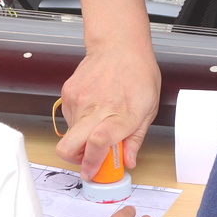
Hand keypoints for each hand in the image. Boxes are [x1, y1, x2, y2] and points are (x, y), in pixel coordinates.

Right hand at [56, 42, 160, 179]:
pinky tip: (93, 110)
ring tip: (99, 124)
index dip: (92, 163)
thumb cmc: (138, 73)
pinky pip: (68, 119)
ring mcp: (79, 101)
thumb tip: (129, 160)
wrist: (118, 45)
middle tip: (89, 158)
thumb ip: (136, 138)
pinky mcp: (68, 93)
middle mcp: (96, 108)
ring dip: (82, 138)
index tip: (93, 172)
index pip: (99, 142)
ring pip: (69, 135)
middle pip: (69, 146)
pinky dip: (79, 122)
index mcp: (121, 114)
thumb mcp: (149, 108)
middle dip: (76, 160)